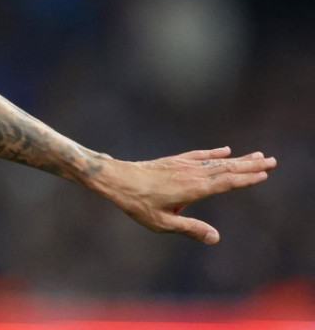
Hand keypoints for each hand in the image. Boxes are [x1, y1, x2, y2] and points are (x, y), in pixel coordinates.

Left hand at [97, 147, 276, 244]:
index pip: (226, 182)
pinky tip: (224, 149)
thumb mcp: (162, 223)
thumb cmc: (136, 203)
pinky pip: (198, 155)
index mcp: (192, 188)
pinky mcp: (173, 161)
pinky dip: (213, 152)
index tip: (264, 174)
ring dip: (237, 158)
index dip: (246, 178)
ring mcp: (182, 165)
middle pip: (226, 168)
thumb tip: (216, 238)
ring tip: (256, 155)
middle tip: (272, 160)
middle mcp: (191, 173)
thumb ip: (190, 229)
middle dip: (250, 165)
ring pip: (215, 160)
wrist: (114, 179)